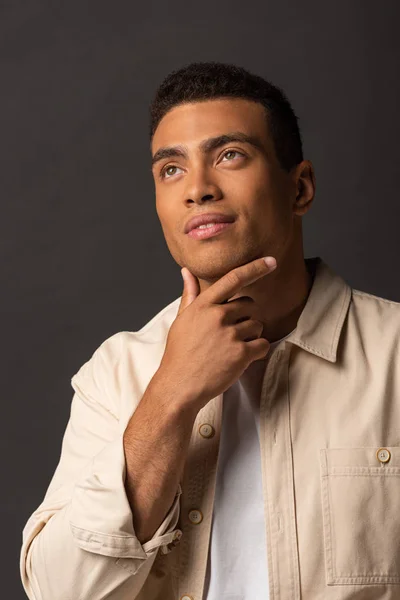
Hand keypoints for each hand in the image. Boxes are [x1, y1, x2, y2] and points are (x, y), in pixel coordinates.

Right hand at [156, 256, 276, 413]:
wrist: (179, 386)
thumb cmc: (179, 353)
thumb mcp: (181, 320)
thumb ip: (190, 294)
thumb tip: (187, 272)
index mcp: (203, 305)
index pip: (232, 279)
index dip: (254, 268)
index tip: (270, 261)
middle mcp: (217, 316)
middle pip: (249, 305)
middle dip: (245, 317)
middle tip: (230, 334)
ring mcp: (230, 335)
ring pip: (257, 325)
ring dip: (251, 336)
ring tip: (231, 348)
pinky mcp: (241, 354)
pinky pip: (262, 345)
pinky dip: (257, 351)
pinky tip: (242, 358)